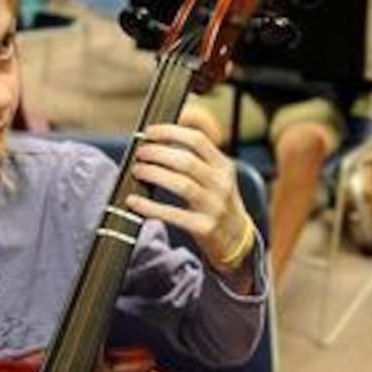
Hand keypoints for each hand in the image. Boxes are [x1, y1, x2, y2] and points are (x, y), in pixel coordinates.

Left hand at [126, 124, 254, 272]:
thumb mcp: (216, 177)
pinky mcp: (204, 228)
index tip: (149, 132)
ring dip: (154, 174)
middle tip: (140, 153)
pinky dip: (150, 206)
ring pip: (181, 184)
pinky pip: (173, 214)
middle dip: (158, 153)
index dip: (170, 132)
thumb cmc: (217, 203)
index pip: (198, 140)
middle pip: (187, 160)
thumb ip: (196, 159)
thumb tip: (158, 141)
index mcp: (223, 166)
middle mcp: (221, 184)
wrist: (237, 239)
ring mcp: (214, 206)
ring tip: (137, 171)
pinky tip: (134, 201)